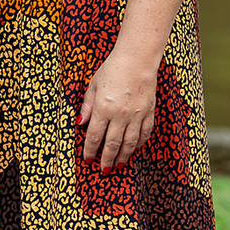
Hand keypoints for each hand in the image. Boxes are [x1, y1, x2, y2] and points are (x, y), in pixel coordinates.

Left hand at [78, 49, 156, 171]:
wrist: (137, 58)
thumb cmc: (112, 69)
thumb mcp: (93, 86)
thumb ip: (87, 107)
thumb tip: (80, 124)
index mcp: (103, 108)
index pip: (94, 136)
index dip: (90, 150)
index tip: (87, 159)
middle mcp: (120, 115)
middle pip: (112, 144)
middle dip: (107, 159)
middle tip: (104, 170)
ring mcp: (137, 114)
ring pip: (130, 142)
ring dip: (123, 156)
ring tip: (118, 164)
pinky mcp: (149, 112)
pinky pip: (145, 133)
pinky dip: (139, 143)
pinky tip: (134, 148)